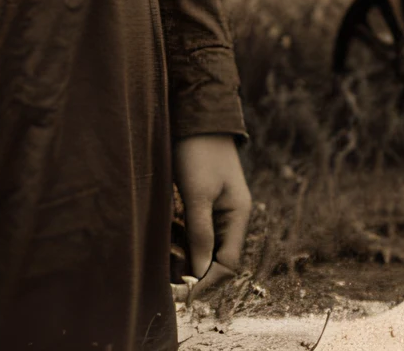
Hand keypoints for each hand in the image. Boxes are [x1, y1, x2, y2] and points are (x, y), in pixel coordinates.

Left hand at [173, 134, 250, 297]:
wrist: (195, 112)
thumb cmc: (198, 151)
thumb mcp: (198, 193)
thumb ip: (200, 232)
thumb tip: (199, 272)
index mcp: (238, 216)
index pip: (227, 264)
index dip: (206, 280)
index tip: (181, 291)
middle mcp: (230, 216)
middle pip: (217, 259)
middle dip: (195, 273)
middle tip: (169, 282)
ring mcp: (217, 208)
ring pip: (205, 246)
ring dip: (187, 258)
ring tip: (165, 263)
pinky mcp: (202, 199)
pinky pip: (195, 231)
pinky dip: (182, 241)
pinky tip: (166, 242)